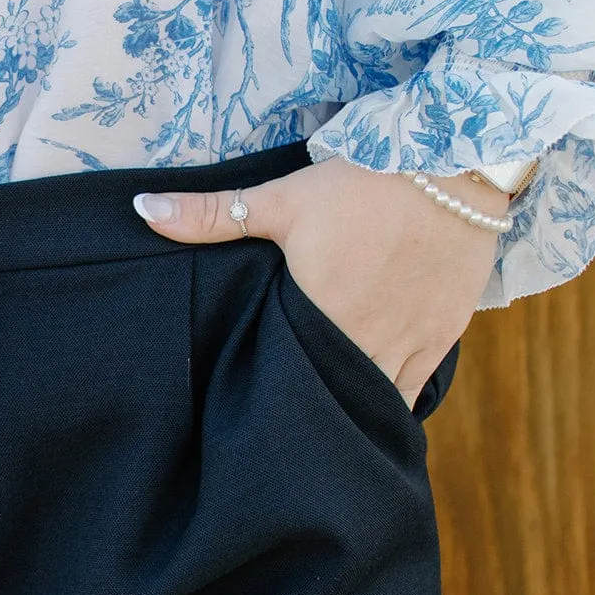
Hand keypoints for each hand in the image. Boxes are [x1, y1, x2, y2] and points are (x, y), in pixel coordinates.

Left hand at [133, 156, 506, 409]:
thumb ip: (210, 215)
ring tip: (323, 427)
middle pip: (330, 394)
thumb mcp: (282, 197)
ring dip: (349, 409)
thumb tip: (141, 207)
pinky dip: (391, 403)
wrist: (453, 165)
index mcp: (319, 314)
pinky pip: (413, 391)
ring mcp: (407, 342)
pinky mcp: (441, 336)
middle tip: (284, 429)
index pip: (286, 375)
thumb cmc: (362, 181)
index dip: (271, 395)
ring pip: (373, 399)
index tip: (252, 409)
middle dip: (309, 409)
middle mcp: (363, 338)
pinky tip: (371, 414)